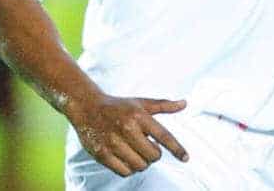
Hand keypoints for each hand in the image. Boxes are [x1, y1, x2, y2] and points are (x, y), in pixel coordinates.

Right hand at [65, 94, 188, 176]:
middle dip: (154, 154)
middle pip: (153, 155)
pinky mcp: (102, 154)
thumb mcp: (141, 103)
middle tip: (148, 147)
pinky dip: (129, 169)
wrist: (87, 108)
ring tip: (137, 152)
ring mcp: (113, 143)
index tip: (186, 158)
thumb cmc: (118, 106)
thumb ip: (163, 105)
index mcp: (139, 116)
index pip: (164, 135)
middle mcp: (127, 129)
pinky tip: (127, 158)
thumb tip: (184, 104)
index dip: (176, 149)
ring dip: (142, 162)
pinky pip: (125, 171)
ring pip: (140, 165)